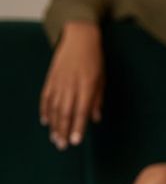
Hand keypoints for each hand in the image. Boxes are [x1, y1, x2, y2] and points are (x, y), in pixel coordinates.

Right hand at [39, 23, 104, 149]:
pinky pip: (46, 97)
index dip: (78, 127)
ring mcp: (59, 81)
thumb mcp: (102, 79)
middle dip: (63, 131)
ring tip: (55, 138)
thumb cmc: (95, 59)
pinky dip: (45, 110)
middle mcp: (71, 85)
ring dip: (54, 124)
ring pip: (54, 107)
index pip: (81, 111)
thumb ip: (98, 99)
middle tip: (63, 146)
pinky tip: (46, 121)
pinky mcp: (51, 78)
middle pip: (65, 113)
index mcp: (87, 86)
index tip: (76, 141)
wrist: (79, 37)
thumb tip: (95, 118)